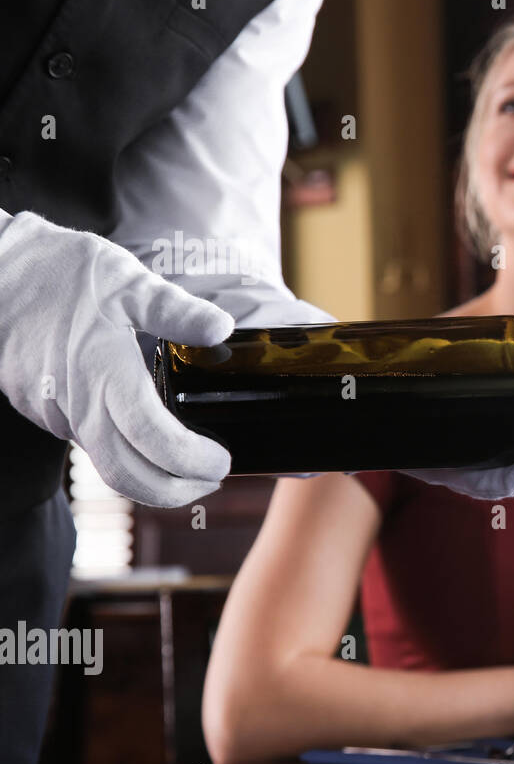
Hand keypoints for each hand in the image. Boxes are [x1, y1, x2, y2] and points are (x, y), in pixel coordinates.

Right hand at [0, 211, 233, 505]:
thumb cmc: (63, 273)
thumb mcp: (129, 281)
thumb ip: (176, 310)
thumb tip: (221, 327)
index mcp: (104, 375)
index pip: (153, 441)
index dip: (191, 461)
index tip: (220, 461)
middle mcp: (76, 405)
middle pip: (127, 476)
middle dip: (175, 490)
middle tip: (212, 479)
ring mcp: (53, 413)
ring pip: (105, 464)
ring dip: (150, 475)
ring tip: (189, 462)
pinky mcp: (42, 411)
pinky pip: (86, 443)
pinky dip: (122, 452)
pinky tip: (147, 437)